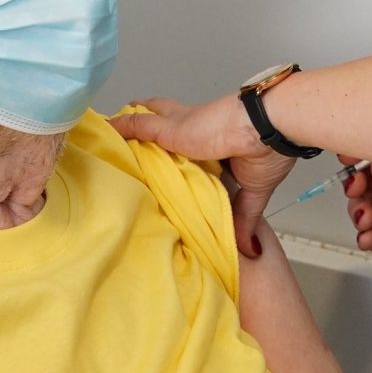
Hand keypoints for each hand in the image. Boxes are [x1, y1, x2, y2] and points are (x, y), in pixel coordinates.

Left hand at [110, 96, 293, 254]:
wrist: (267, 129)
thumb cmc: (267, 152)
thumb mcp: (254, 191)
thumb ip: (244, 218)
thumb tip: (250, 250)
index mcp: (215, 146)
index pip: (189, 147)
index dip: (176, 150)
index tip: (161, 162)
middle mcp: (196, 132)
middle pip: (165, 123)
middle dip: (149, 129)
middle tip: (129, 140)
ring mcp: (181, 128)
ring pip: (147, 122)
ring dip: (130, 126)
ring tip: (109, 133)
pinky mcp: (170, 129)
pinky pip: (136, 125)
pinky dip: (120, 127)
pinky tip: (104, 128)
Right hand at [345, 164, 371, 303]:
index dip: (366, 153)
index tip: (349, 155)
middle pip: (369, 180)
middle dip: (357, 183)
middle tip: (356, 188)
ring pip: (364, 205)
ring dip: (358, 210)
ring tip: (366, 218)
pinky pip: (367, 233)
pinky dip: (363, 234)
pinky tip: (370, 237)